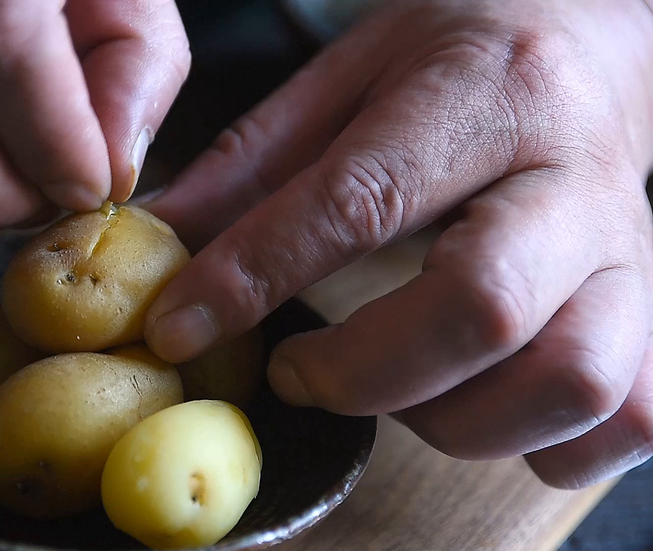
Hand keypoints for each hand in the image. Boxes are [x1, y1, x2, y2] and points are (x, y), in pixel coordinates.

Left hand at [145, 0, 652, 487]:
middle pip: (481, 309)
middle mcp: (573, 179)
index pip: (362, 200)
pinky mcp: (652, 313)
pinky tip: (478, 403)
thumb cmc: (463, 58)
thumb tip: (160, 239)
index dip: (257, 274)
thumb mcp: (347, 77)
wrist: (596, 42)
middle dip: (361, 371)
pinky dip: (539, 444)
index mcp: (485, 95)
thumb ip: (251, 163)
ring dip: (450, 420)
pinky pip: (621, 421)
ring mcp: (629, 255)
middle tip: (295, 370)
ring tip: (390, 385)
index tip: (182, 326)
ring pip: (568, 383)